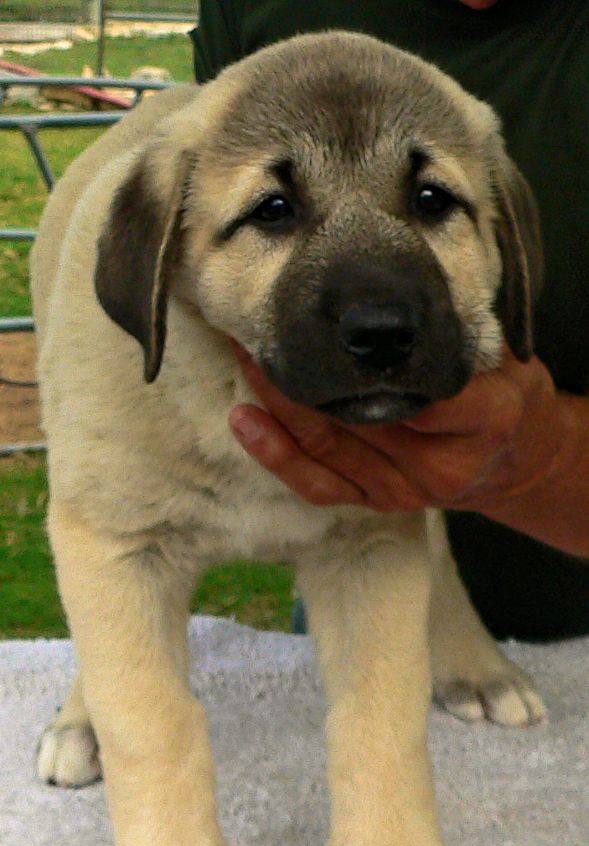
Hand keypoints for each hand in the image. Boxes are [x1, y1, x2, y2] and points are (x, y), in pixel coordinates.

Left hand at [228, 341, 567, 516]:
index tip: (325, 319)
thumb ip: (453, 333)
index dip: (367, 359)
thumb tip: (385, 289)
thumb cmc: (504, 394)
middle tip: (264, 326)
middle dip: (303, 374)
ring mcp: (403, 490)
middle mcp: (439, 465)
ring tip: (246, 358)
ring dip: (278, 405)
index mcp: (484, 420)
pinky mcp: (376, 503)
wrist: (516, 461)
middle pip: (359, 418)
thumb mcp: (501, 353)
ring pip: (329, 450)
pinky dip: (277, 455)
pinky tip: (245, 421)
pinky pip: (319, 485)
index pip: (420, 389)